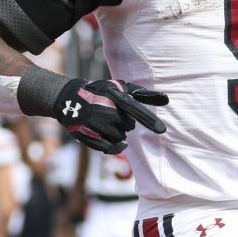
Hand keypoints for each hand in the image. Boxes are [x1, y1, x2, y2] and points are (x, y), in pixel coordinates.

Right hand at [48, 78, 167, 153]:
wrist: (70, 99)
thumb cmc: (101, 92)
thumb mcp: (120, 88)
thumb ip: (143, 95)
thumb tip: (167, 100)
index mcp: (113, 96)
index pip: (134, 109)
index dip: (148, 120)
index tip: (162, 130)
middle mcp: (104, 109)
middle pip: (128, 126)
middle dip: (125, 123)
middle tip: (113, 114)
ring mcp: (95, 123)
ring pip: (120, 137)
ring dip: (118, 133)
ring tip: (107, 123)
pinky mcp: (88, 136)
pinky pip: (110, 148)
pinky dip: (115, 147)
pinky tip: (116, 143)